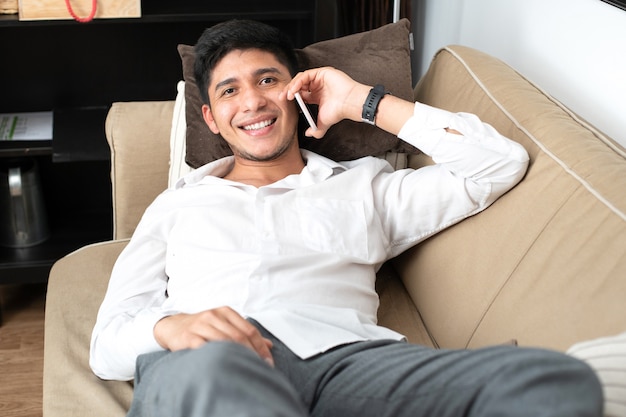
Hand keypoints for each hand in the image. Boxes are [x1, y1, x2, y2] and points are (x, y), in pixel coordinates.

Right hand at [153, 306, 274, 366]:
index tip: (268, 360)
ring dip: (237, 356)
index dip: (260, 346)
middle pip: (239, 336)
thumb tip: (269, 344)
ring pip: (224, 341)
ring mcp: (200, 325)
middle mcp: (213, 316)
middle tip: (260, 367)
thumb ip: (245, 333)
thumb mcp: (224, 324)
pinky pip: (205, 347)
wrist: (173, 326)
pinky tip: (224, 366)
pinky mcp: (188, 337)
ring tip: (246, 369)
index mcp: (225, 312)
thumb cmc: (202, 327)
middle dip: (252, 353)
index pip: (249, 329)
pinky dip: (216, 357)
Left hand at [282, 67, 370, 137]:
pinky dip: (298, 81)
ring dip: (292, 86)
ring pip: (301, 79)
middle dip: (288, 90)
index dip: (292, 97)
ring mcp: (320, 78)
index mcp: (317, 96)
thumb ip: (315, 130)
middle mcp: (318, 86)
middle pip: (298, 85)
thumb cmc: (339, 111)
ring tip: (288, 95)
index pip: (300, 94)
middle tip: (281, 98)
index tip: (284, 103)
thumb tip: (307, 134)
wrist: (349, 104)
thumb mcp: (323, 123)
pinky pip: (306, 75)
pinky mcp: (322, 72)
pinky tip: (294, 90)